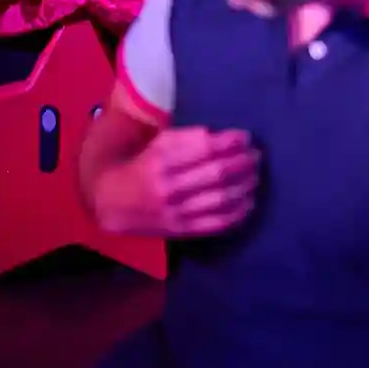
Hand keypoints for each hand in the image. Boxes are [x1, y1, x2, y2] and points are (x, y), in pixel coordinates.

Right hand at [91, 126, 259, 238]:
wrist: (111, 202)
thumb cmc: (142, 166)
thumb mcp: (157, 145)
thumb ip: (187, 138)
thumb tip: (221, 137)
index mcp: (161, 162)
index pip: (205, 149)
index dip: (230, 142)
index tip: (245, 137)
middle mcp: (169, 188)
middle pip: (216, 174)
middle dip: (243, 163)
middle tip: (256, 156)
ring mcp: (176, 212)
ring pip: (220, 199)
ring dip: (244, 187)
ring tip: (255, 177)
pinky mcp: (181, 230)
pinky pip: (216, 223)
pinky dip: (237, 213)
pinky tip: (249, 203)